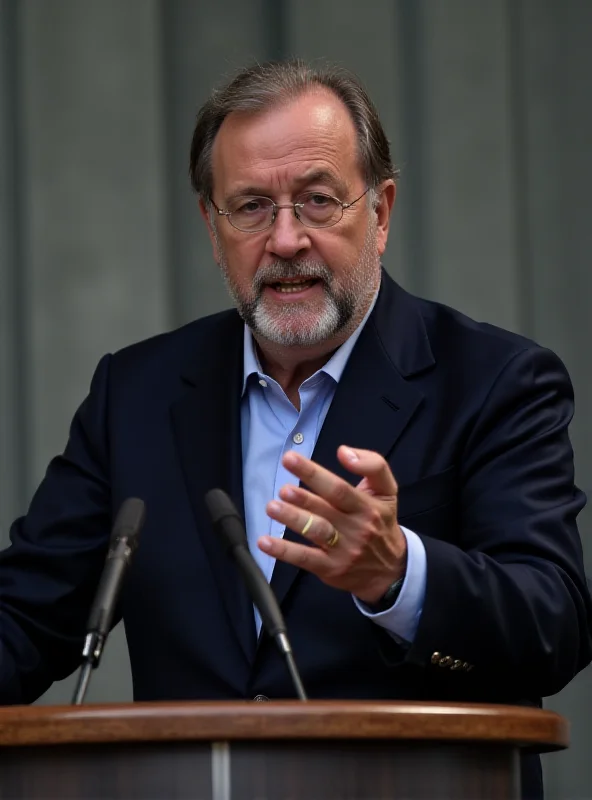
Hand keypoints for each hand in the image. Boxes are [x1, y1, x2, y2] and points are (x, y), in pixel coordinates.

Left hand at [258, 445, 406, 604]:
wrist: (391, 571)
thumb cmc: (381, 523)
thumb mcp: (387, 491)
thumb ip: (373, 465)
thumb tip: (344, 451)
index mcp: (366, 506)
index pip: (339, 488)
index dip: (314, 473)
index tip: (291, 459)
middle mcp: (356, 527)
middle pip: (326, 509)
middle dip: (302, 497)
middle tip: (283, 488)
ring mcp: (343, 550)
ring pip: (316, 532)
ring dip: (293, 519)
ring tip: (272, 507)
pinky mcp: (330, 569)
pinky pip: (305, 559)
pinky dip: (284, 551)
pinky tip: (265, 542)